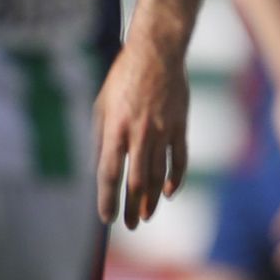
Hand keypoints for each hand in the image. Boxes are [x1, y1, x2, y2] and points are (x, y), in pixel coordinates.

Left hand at [92, 29, 191, 226]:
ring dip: (152, 199)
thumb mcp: (101, 105)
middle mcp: (139, 133)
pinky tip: (169, 193)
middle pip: (135, 180)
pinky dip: (175, 178)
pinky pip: (180, 158)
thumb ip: (100, 138)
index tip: (106, 218)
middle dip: (132, 207)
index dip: (107, 199)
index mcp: (115, 128)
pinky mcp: (180, 125)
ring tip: (147, 216)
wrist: (156, 53)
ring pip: (158, 174)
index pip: (109, 173)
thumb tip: (99, 169)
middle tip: (130, 226)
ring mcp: (163, 130)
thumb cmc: (122, 79)